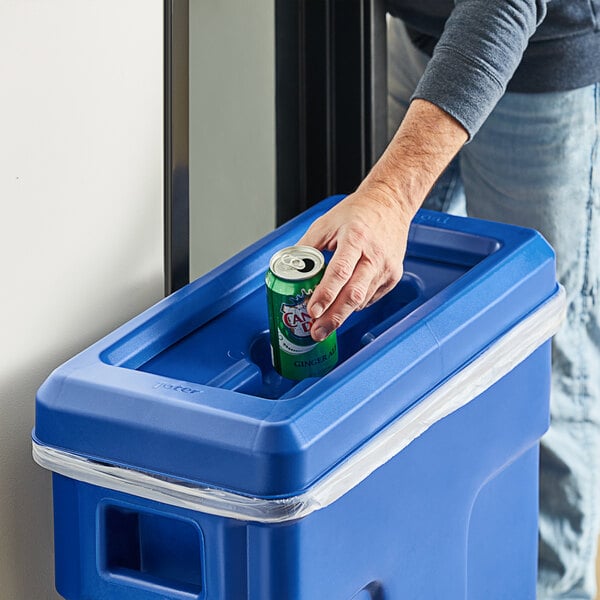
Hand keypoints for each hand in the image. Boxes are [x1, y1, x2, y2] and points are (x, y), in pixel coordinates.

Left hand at [297, 99, 467, 341]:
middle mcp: (374, 255)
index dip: (325, 294)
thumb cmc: (358, 213)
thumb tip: (288, 268)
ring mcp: (386, 268)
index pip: (339, 271)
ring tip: (324, 324)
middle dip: (333, 317)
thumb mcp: (326, 223)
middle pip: (353, 294)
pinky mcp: (393, 276)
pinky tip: (344, 305)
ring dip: (342, 314)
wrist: (390, 204)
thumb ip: (306, 247)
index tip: (312, 310)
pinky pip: (371, 298)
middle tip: (317, 332)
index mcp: (355, 238)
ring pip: (362, 300)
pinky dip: (355, 304)